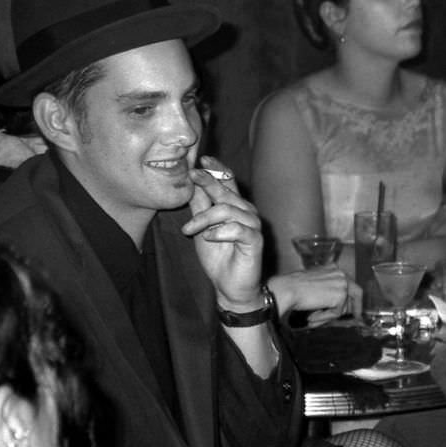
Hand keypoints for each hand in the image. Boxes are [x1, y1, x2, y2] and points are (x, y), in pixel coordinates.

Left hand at [181, 156, 263, 309]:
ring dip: (205, 219)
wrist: (230, 287)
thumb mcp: (201, 229)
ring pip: (228, 210)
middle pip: (226, 192)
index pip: (228, 182)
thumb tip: (191, 184)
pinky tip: (208, 238)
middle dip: (207, 183)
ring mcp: (253, 225)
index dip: (217, 169)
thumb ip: (199, 207)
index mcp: (235, 207)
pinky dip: (220, 232)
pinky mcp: (256, 240)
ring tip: (190, 231)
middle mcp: (247, 212)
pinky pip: (237, 228)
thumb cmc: (218, 258)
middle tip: (192, 176)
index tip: (202, 159)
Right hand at [268, 266, 362, 327]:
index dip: (353, 298)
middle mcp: (341, 274)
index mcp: (334, 268)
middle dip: (355, 308)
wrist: (287, 289)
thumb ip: (326, 289)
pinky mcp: (340, 296)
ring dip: (328, 315)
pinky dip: (324, 318)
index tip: (354, 308)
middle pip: (357, 293)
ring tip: (312, 317)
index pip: (350, 284)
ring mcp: (342, 284)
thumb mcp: (313, 282)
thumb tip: (336, 305)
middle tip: (355, 319)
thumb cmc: (294, 287)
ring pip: (343, 307)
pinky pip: (336, 314)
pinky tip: (312, 316)